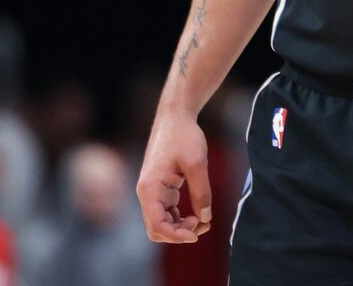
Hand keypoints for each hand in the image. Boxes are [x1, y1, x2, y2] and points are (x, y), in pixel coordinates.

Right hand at [136, 109, 211, 242]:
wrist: (175, 117)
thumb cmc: (184, 136)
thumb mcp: (197, 163)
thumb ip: (201, 192)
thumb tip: (205, 218)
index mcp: (149, 189)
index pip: (157, 225)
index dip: (176, 235)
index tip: (196, 234)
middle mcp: (146, 193)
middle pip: (156, 228)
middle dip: (178, 233)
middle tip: (203, 227)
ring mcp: (152, 191)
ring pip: (162, 221)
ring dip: (180, 227)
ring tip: (203, 221)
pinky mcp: (160, 188)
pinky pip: (166, 211)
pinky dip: (180, 217)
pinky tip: (197, 214)